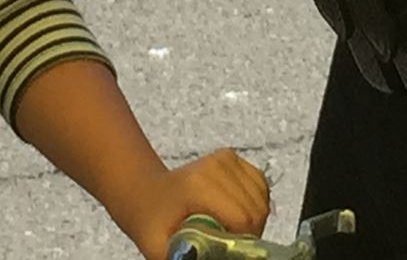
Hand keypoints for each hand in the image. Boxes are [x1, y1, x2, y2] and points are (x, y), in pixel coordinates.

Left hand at [119, 153, 271, 259]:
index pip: (242, 219)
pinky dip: (255, 203)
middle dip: (249, 233)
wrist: (145, 193)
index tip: (225, 250)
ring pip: (261, 199)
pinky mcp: (231, 157)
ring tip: (230, 228)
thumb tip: (216, 259)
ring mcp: (224, 157)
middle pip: (256, 209)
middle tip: (227, 243)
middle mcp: (215, 165)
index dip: (241, 242)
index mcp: (198, 186)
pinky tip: (237, 211)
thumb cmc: (151, 223)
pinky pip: (260, 186)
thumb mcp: (161, 249)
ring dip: (253, 219)